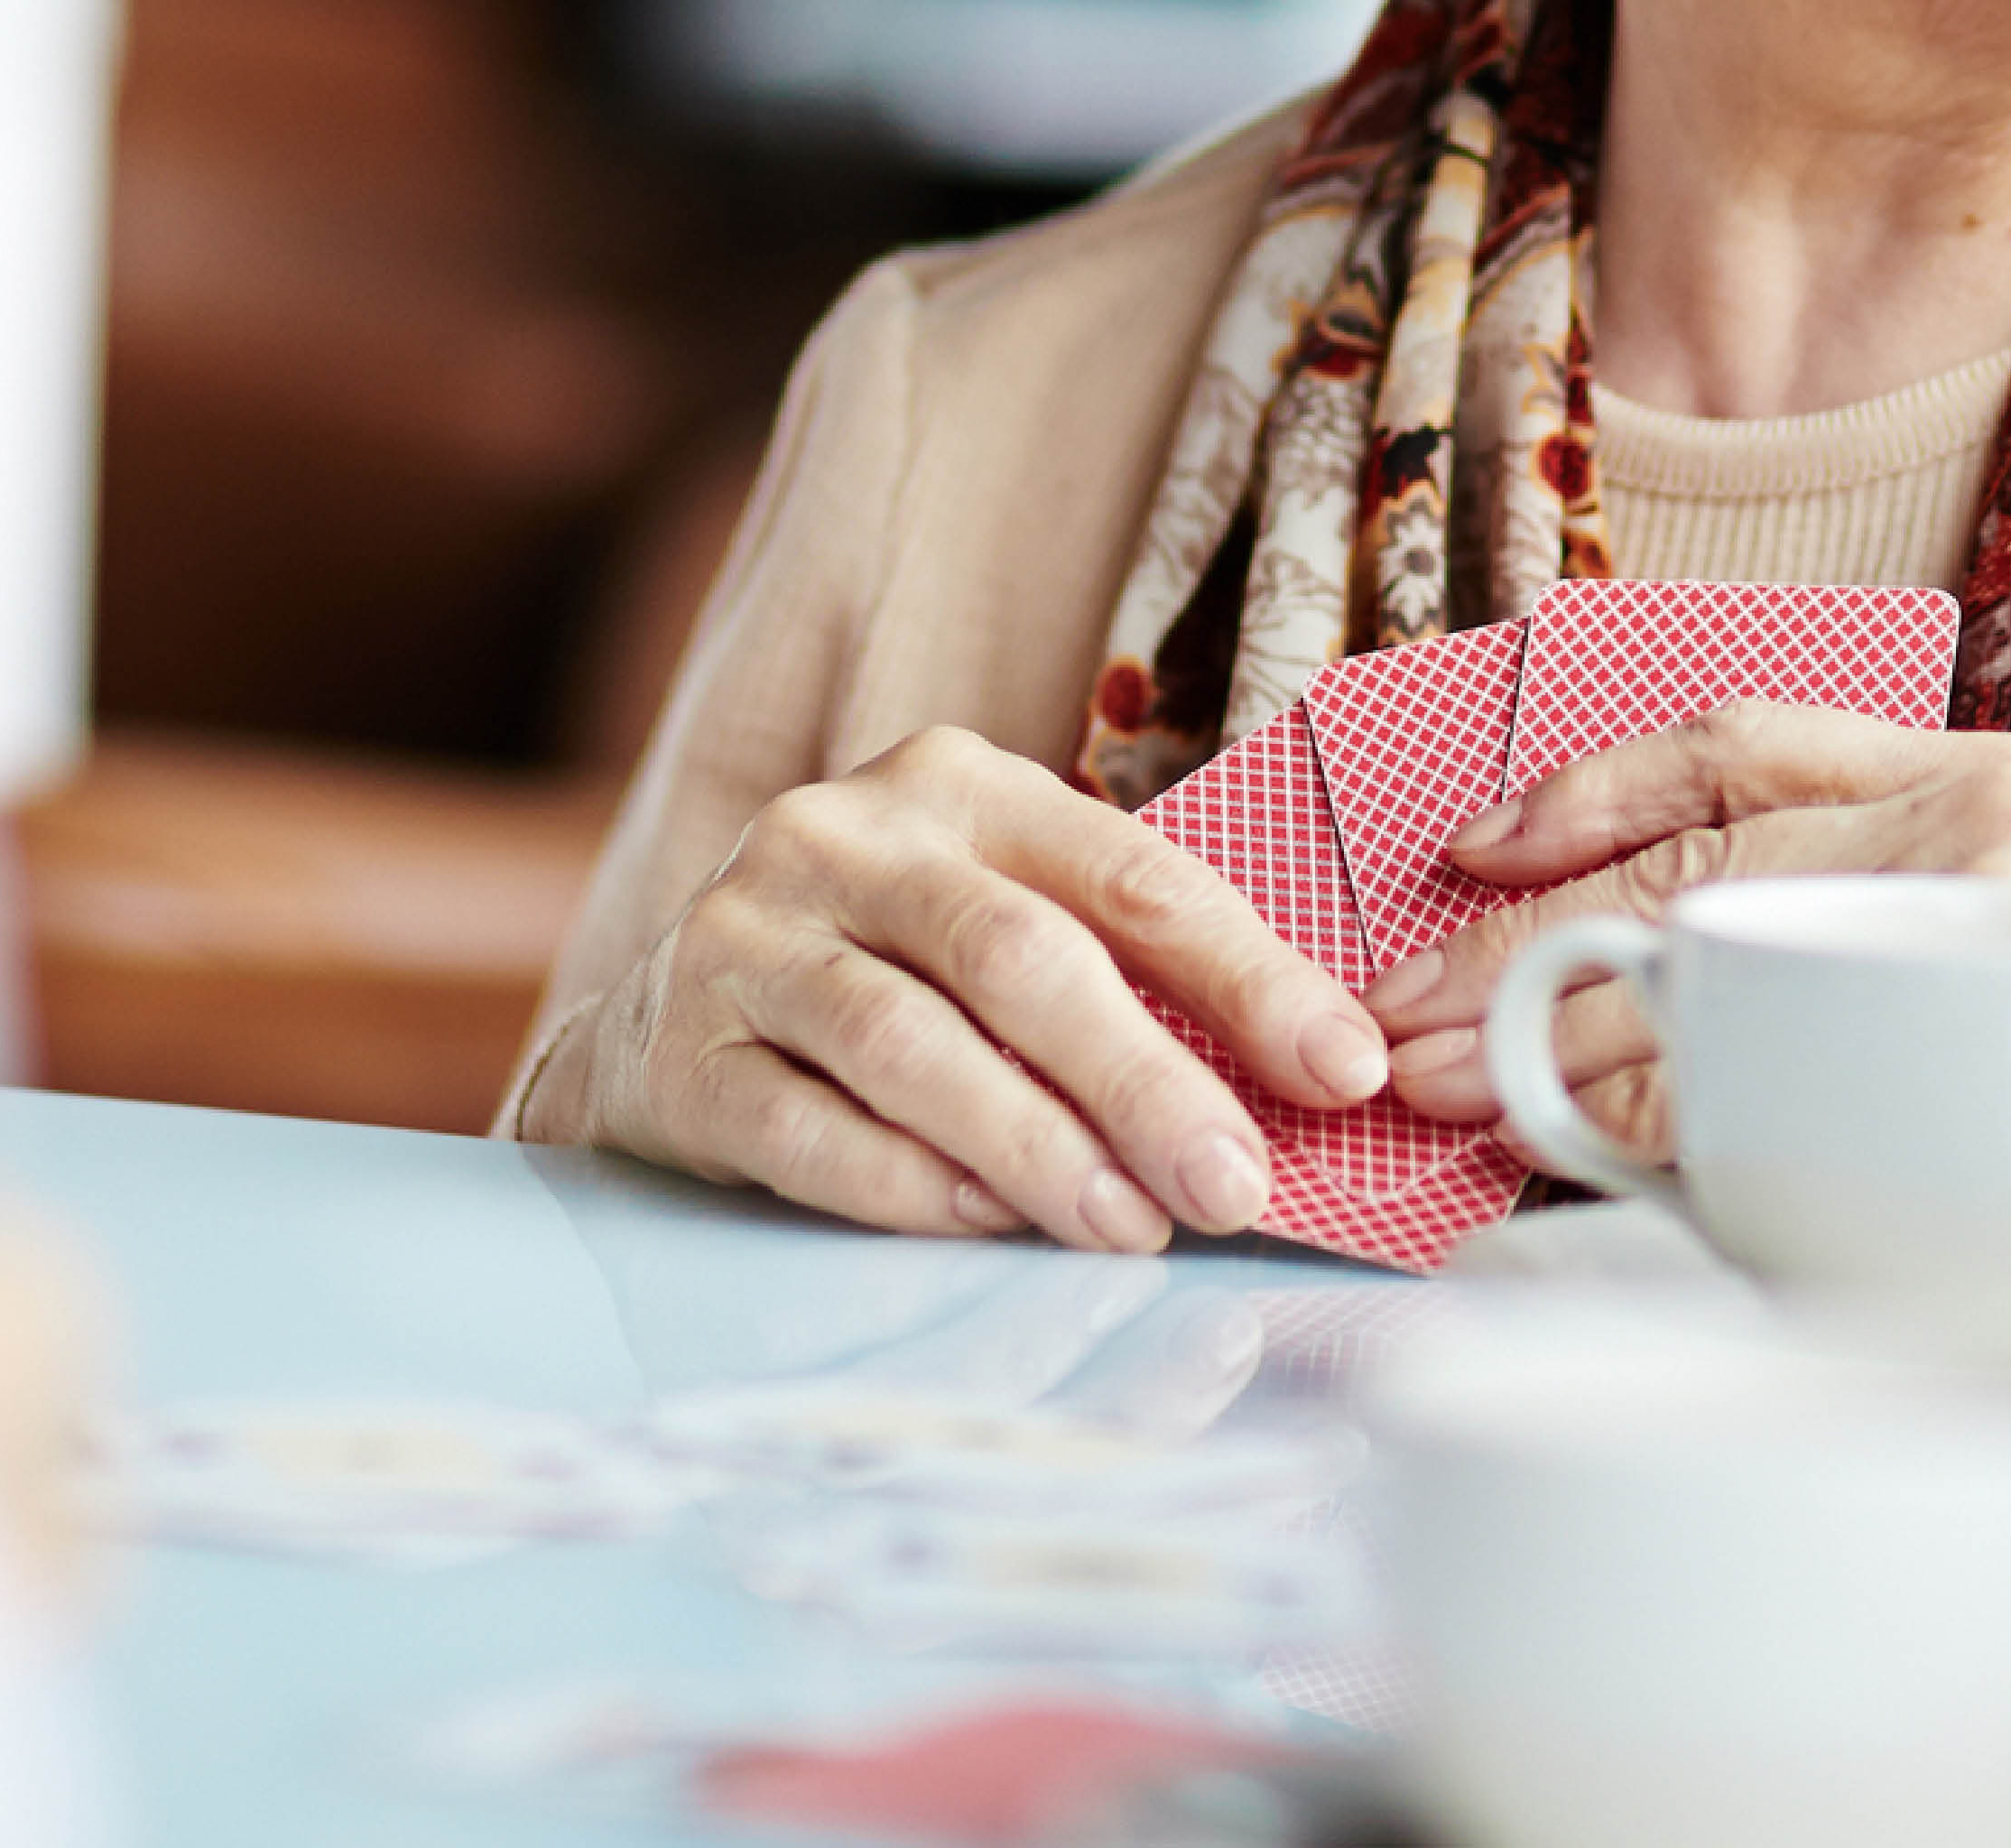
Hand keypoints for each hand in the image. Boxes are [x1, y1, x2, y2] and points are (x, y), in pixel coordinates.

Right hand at [595, 725, 1386, 1249]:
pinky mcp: (682, 1052)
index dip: (1250, 976)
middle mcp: (848, 837)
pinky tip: (992, 1224)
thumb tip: (1315, 1073)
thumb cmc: (894, 966)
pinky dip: (911, 1185)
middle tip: (1236, 1186)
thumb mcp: (1006, 913)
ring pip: (914, 1047)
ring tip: (1134, 1227)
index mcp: (964, 785)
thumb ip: (1131, 967)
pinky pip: (809, 1130)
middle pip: (1024, 961)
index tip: (1344, 1069)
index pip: (1134, 877)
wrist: (666, 1011)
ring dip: (1039, 1149)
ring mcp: (749, 937)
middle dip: (1147, 1082)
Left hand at [1368, 706, 2010, 1149]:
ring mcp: (1990, 926)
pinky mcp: (1986, 1038)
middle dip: (1520, 944)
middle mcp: (1988, 819)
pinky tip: (1572, 1139)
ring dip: (1549, 1041)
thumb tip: (1581, 974)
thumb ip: (1819, 922)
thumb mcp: (1959, 941)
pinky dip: (1647, 1115)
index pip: (1741, 744)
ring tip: (1446, 1085)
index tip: (1475, 846)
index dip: (1591, 788)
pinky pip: (1759, 1079)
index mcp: (1976, 773)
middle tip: (1401, 1013)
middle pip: (1695, 866)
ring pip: (1710, 972)